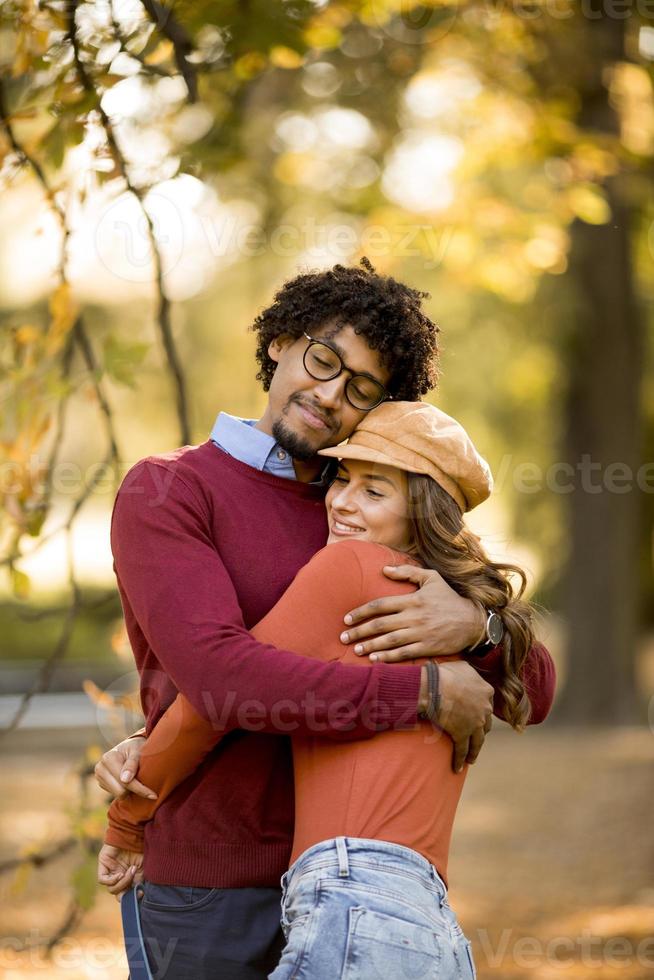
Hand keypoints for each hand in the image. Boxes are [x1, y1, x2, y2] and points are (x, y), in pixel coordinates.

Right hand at [94, 736, 155, 799]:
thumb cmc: (135, 747)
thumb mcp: (137, 750)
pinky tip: (131, 783)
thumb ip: (132, 763)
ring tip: (140, 782)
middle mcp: (100, 768)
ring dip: (131, 791)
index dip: (140, 789)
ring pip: (118, 795)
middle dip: (136, 791)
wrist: (128, 747)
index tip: (154, 795)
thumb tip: (125, 780)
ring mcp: (99, 777)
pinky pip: (116, 794)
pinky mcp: (102, 784)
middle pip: (120, 791)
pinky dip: (126, 791)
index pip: (125, 781)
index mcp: (108, 758)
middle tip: (150, 790)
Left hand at [97, 843, 143, 899]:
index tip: (140, 894)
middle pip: (118, 894)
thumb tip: (139, 894)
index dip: (131, 897)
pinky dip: (112, 880)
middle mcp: (118, 875)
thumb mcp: (143, 867)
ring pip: (111, 889)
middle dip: (126, 892)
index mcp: (127, 877)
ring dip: (122, 883)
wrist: (133, 832)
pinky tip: (120, 874)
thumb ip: (139, 881)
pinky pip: (103, 880)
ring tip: (130, 872)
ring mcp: (110, 871)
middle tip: (135, 883)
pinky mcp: (103, 864)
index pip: (125, 894)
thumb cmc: (140, 848)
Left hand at [341, 565, 484, 660]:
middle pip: (380, 625)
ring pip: (389, 641)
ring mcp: (421, 634)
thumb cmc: (449, 597)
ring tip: (356, 649)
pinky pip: (404, 654)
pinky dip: (388, 658)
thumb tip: (383, 569)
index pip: (380, 605)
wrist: (473, 621)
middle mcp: (414, 617)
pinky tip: (375, 660)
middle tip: (344, 637)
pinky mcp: (427, 648)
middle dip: (359, 631)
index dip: (361, 611)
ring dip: (370, 646)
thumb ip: (407, 572)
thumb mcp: (432, 578)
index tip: (346, 618)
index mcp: (412, 599)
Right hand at [436, 660, 493, 772]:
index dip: (482, 711)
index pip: (487, 704)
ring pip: (478, 741)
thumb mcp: (462, 667)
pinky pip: (462, 750)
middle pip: (486, 725)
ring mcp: (475, 723)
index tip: (478, 716)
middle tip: (475, 738)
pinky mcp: (463, 734)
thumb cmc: (446, 673)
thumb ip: (469, 672)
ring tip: (471, 760)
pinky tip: (456, 768)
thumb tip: (467, 672)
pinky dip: (459, 760)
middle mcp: (484, 708)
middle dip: (481, 732)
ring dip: (474, 752)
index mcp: (486, 691)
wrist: (436, 686)